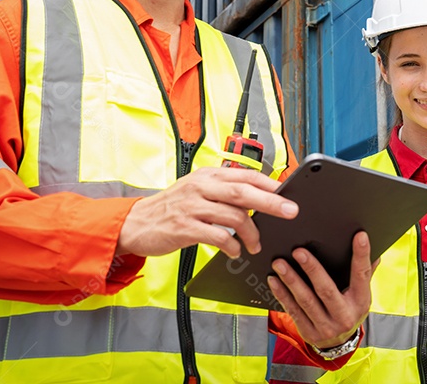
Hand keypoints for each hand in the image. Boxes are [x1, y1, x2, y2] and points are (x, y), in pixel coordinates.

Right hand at [116, 167, 298, 258]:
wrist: (136, 223)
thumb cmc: (172, 208)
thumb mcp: (198, 190)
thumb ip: (224, 191)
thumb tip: (259, 197)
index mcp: (208, 176)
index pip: (245, 175)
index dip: (269, 183)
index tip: (288, 193)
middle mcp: (201, 187)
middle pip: (244, 192)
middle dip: (271, 202)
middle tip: (290, 211)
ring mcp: (193, 207)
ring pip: (233, 215)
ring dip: (251, 233)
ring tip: (255, 244)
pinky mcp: (185, 227)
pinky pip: (217, 236)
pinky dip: (232, 245)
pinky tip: (235, 251)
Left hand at [267, 231, 377, 349]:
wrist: (339, 345)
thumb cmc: (349, 309)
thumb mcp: (361, 295)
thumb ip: (365, 273)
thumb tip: (376, 251)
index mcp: (360, 301)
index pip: (362, 275)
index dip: (361, 255)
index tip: (359, 236)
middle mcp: (344, 316)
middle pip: (326, 290)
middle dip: (312, 269)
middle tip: (298, 251)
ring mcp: (326, 327)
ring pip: (306, 301)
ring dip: (291, 280)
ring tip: (279, 263)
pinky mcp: (308, 332)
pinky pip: (293, 311)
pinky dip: (282, 294)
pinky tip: (273, 280)